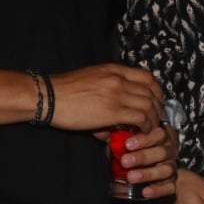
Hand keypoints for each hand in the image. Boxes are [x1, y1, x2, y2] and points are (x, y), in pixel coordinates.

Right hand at [49, 63, 164, 132]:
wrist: (46, 96)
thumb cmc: (65, 91)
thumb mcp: (92, 79)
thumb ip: (111, 88)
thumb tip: (120, 106)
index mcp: (114, 70)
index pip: (148, 77)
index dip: (157, 92)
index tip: (156, 102)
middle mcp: (118, 79)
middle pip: (152, 93)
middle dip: (158, 108)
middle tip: (155, 119)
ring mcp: (117, 94)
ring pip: (149, 106)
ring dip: (152, 120)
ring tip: (148, 128)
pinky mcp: (113, 111)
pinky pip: (141, 119)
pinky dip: (145, 127)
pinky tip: (140, 132)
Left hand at [109, 124, 178, 199]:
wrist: (145, 174)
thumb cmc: (134, 153)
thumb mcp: (127, 143)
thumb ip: (118, 137)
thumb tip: (99, 133)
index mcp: (159, 138)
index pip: (158, 134)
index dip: (144, 139)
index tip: (128, 144)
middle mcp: (167, 152)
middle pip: (162, 152)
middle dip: (143, 157)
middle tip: (125, 161)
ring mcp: (170, 168)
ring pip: (166, 169)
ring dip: (148, 173)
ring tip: (132, 177)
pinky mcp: (171, 184)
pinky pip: (170, 187)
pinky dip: (158, 190)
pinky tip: (146, 191)